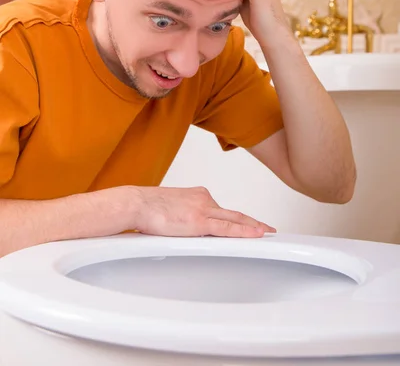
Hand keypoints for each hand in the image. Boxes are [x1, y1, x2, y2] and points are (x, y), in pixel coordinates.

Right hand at [132, 185, 275, 236]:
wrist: (136, 204)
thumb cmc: (146, 208)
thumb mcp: (171, 208)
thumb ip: (183, 215)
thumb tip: (183, 227)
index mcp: (196, 195)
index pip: (221, 208)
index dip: (237, 217)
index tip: (247, 221)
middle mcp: (204, 199)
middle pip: (234, 213)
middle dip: (252, 221)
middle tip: (266, 228)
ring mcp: (203, 210)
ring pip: (235, 219)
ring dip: (252, 227)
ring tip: (266, 234)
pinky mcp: (200, 222)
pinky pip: (227, 228)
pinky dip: (244, 231)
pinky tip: (256, 235)